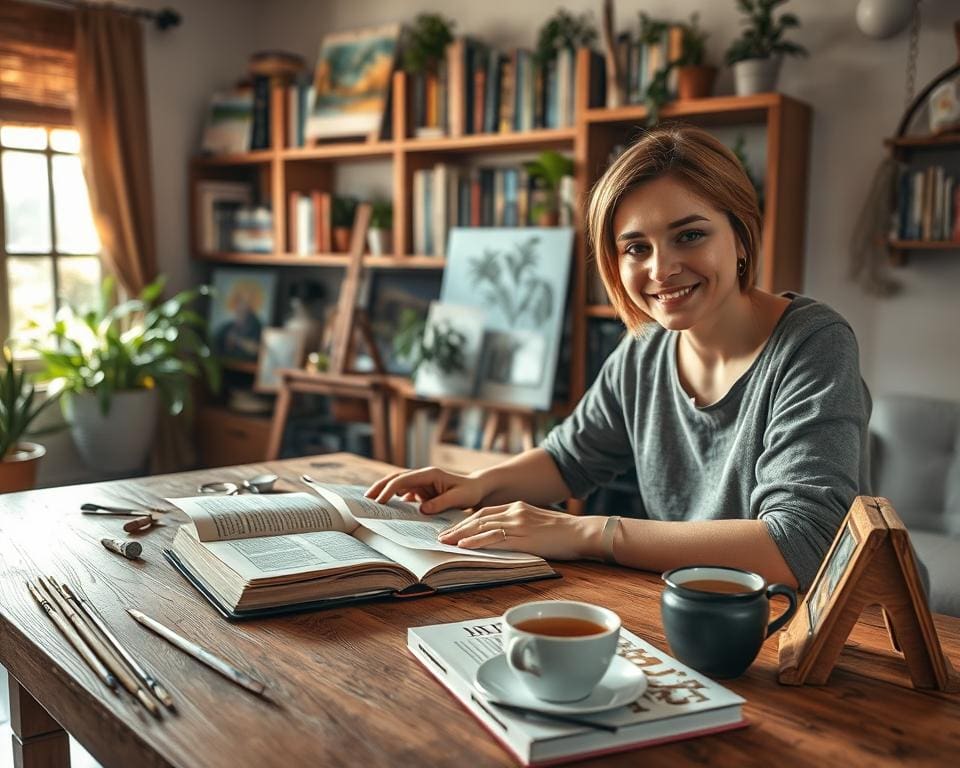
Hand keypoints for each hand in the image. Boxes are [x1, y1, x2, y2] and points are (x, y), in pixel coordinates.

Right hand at [365, 466, 486, 513]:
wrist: (476, 489)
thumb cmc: (469, 492)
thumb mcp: (459, 498)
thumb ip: (441, 503)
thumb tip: (422, 509)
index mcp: (430, 474)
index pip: (404, 479)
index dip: (389, 489)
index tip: (380, 501)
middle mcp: (422, 476)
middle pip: (395, 478)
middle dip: (380, 487)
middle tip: (366, 499)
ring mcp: (421, 483)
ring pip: (397, 485)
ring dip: (383, 491)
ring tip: (370, 503)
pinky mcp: (421, 491)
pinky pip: (404, 493)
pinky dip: (393, 499)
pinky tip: (386, 509)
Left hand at [437, 502, 603, 560]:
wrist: (582, 532)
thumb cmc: (562, 532)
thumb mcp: (536, 522)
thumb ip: (519, 525)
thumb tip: (502, 537)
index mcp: (517, 507)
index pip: (484, 512)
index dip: (466, 521)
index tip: (453, 529)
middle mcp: (515, 511)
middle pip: (478, 518)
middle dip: (457, 528)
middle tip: (441, 537)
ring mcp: (518, 523)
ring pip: (482, 526)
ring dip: (461, 535)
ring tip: (446, 542)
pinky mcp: (523, 536)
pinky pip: (494, 538)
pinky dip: (477, 541)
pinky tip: (464, 545)